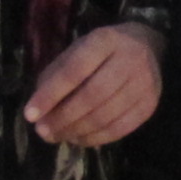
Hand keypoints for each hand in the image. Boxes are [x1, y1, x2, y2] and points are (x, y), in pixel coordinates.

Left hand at [26, 21, 162, 147]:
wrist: (148, 46)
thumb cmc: (102, 51)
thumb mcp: (77, 51)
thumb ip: (56, 76)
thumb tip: (39, 112)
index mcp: (104, 41)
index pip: (74, 71)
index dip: (50, 95)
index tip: (30, 114)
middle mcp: (128, 60)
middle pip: (91, 97)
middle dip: (63, 118)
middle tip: (43, 131)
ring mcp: (144, 84)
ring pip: (105, 116)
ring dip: (76, 132)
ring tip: (57, 136)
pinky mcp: (150, 104)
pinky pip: (120, 129)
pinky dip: (95, 138)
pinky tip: (79, 138)